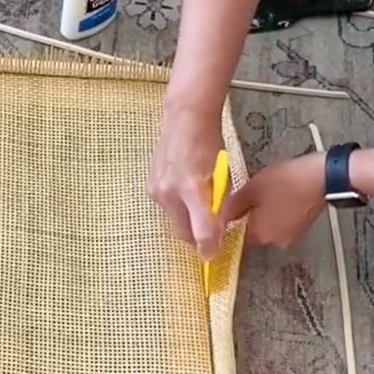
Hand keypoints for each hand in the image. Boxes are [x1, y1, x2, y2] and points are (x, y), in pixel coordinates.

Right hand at [148, 106, 225, 259]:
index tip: (212, 253)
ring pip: (174, 222)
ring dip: (186, 221)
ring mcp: (156, 191)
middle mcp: (170, 193)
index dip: (208, 246)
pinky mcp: (150, 189)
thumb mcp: (223, 177)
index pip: (200, 231)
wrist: (185, 120)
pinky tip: (184, 194)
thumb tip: (216, 236)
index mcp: (193, 189)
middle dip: (197, 236)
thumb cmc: (210, 145)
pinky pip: (166, 209)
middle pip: (184, 232)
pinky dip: (177, 208)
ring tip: (197, 206)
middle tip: (210, 231)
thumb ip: (219, 207)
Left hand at [223, 152, 326, 247]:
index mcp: (258, 236)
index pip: (236, 232)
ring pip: (268, 224)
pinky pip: (283, 221)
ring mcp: (290, 237)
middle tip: (254, 191)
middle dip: (251, 211)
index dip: (235, 215)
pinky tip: (283, 194)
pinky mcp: (303, 228)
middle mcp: (274, 242)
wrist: (324, 178)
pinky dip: (280, 210)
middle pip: (253, 228)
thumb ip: (232, 206)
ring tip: (270, 189)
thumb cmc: (284, 182)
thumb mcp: (251, 189)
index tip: (237, 200)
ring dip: (265, 210)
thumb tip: (220, 217)